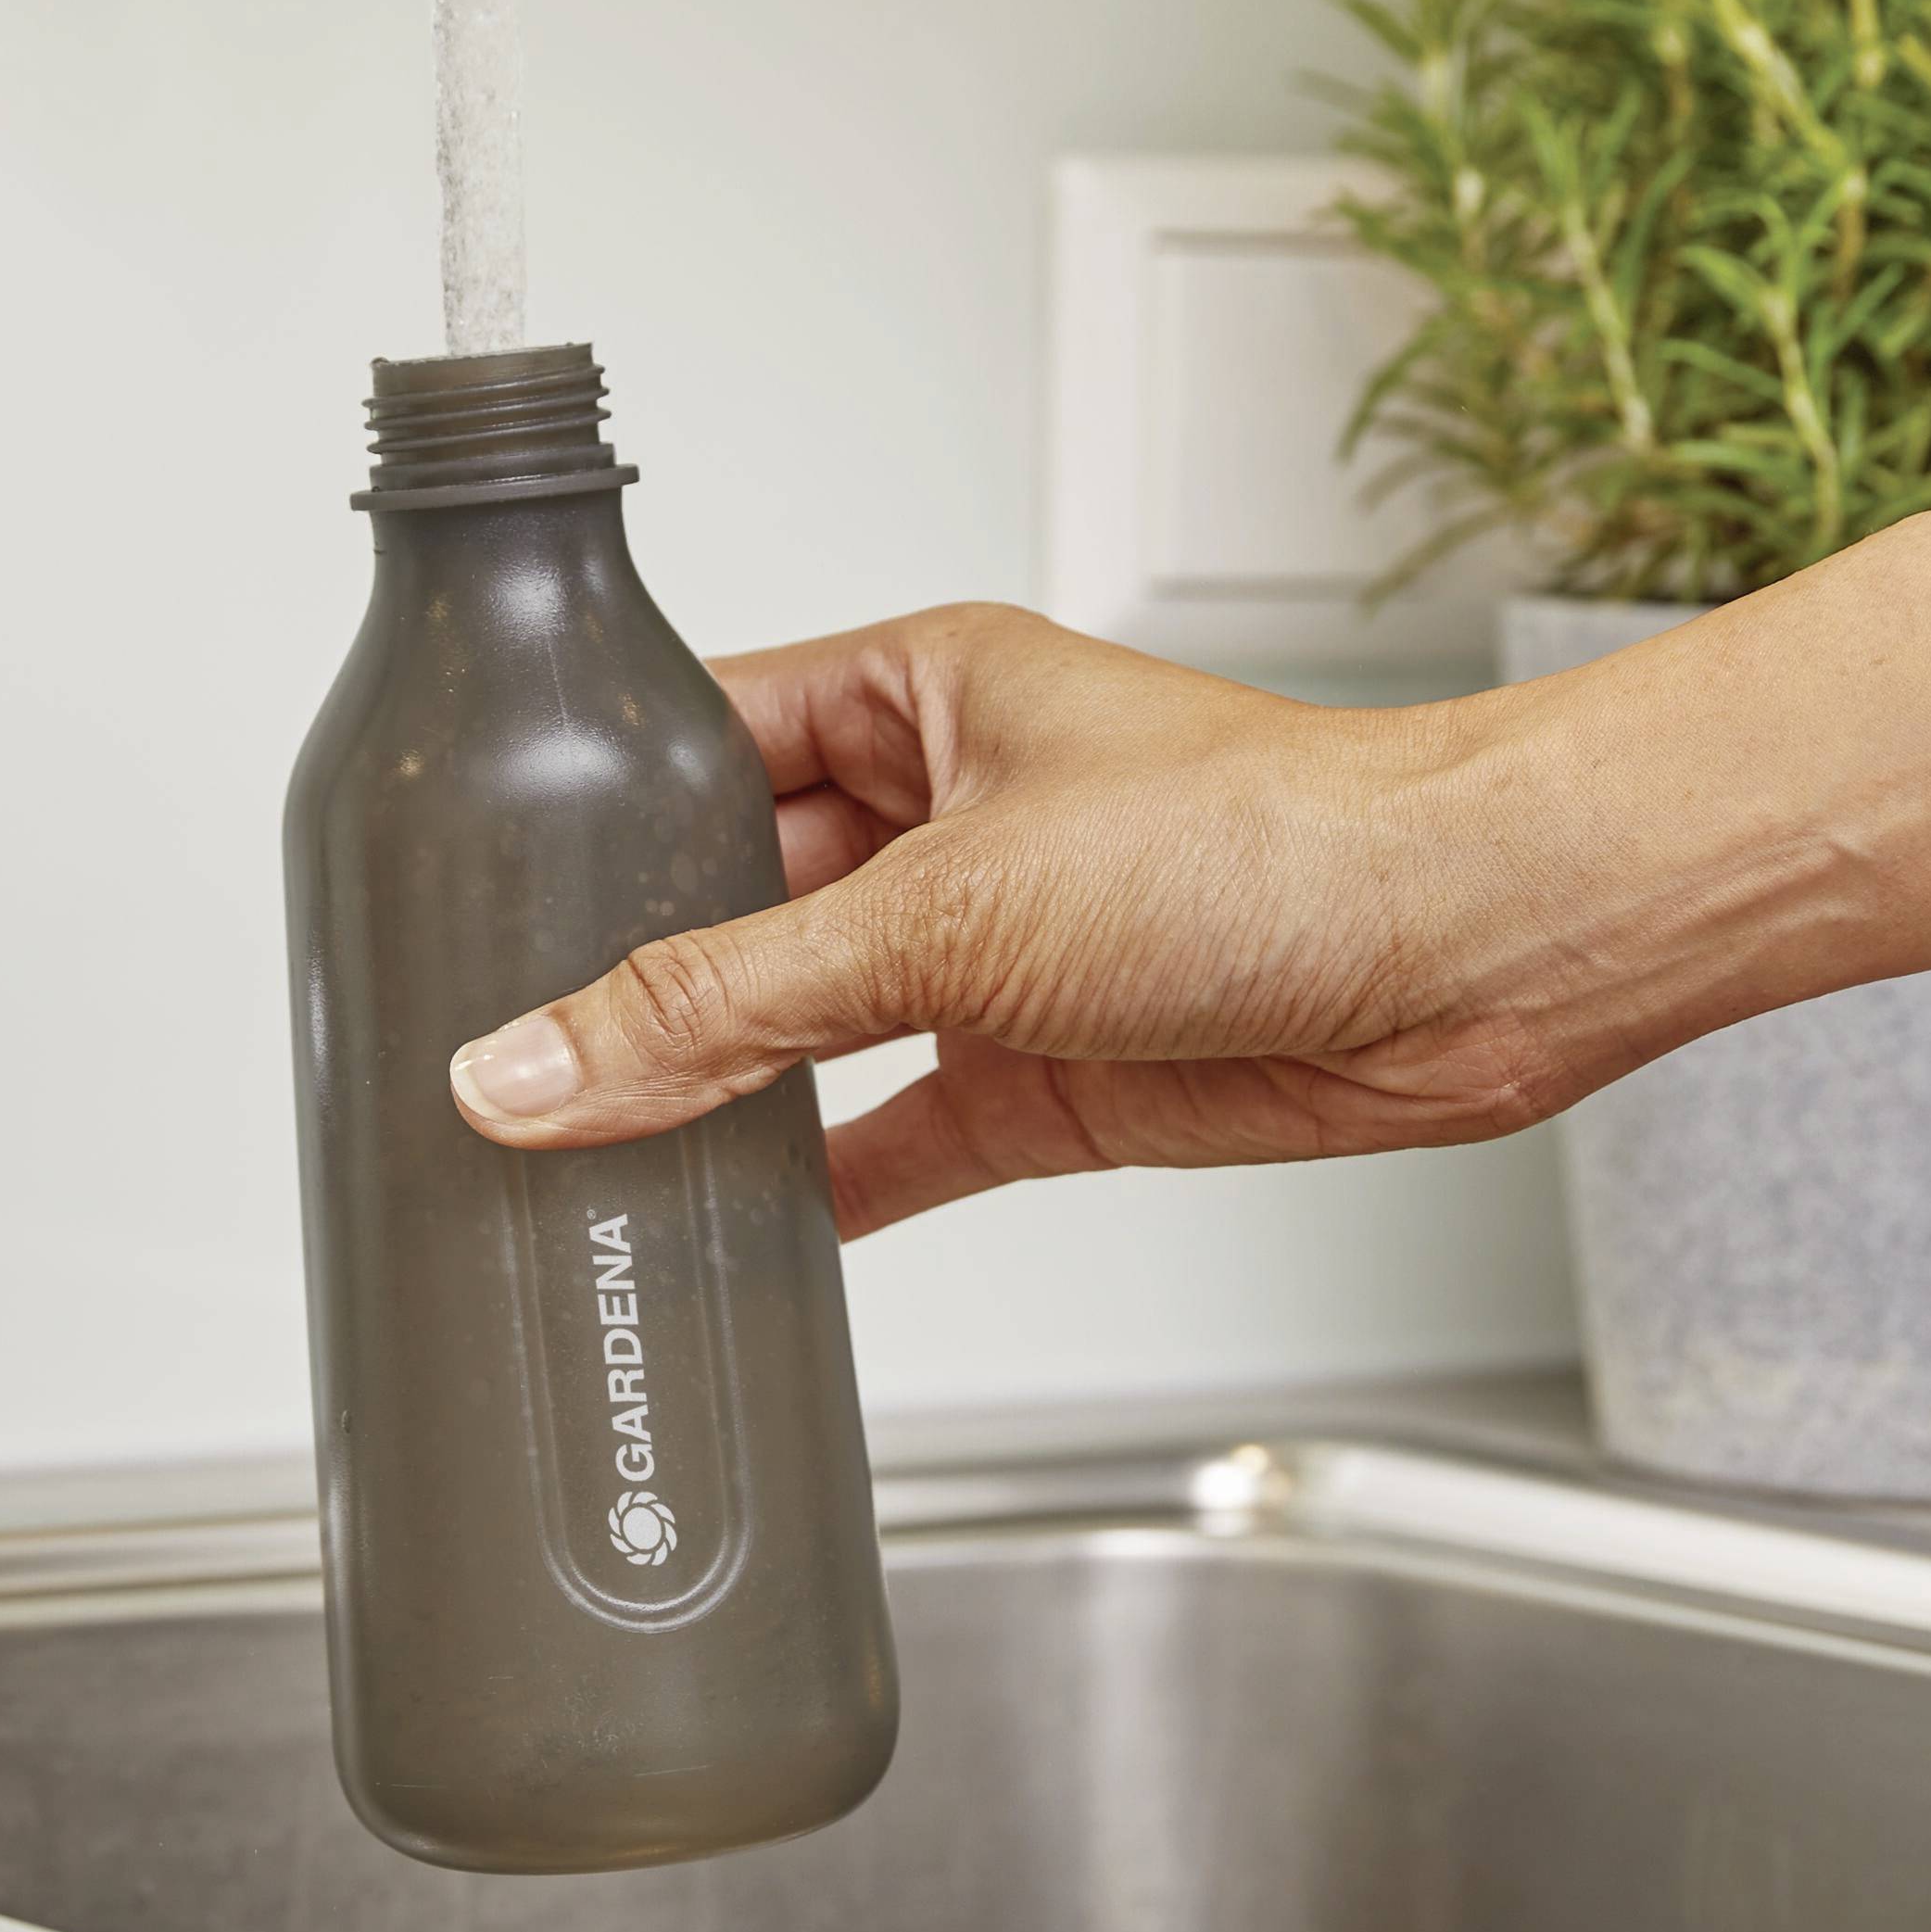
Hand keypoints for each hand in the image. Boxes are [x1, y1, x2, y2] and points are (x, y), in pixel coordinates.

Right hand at [441, 605, 1654, 1237]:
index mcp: (912, 694)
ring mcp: (992, 953)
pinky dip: (811, 1190)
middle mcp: (944, 815)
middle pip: (734, 901)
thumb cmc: (1268, 844)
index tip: (463, 896)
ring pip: (802, 1030)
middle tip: (492, 1065)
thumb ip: (726, 1004)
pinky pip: (886, 1139)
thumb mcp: (946, 916)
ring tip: (570, 1164)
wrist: (1467, 958)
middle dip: (631, 984)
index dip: (587, 815)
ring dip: (711, 1097)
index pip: (697, 738)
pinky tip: (724, 1237)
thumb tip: (536, 1062)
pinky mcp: (1042, 1076)